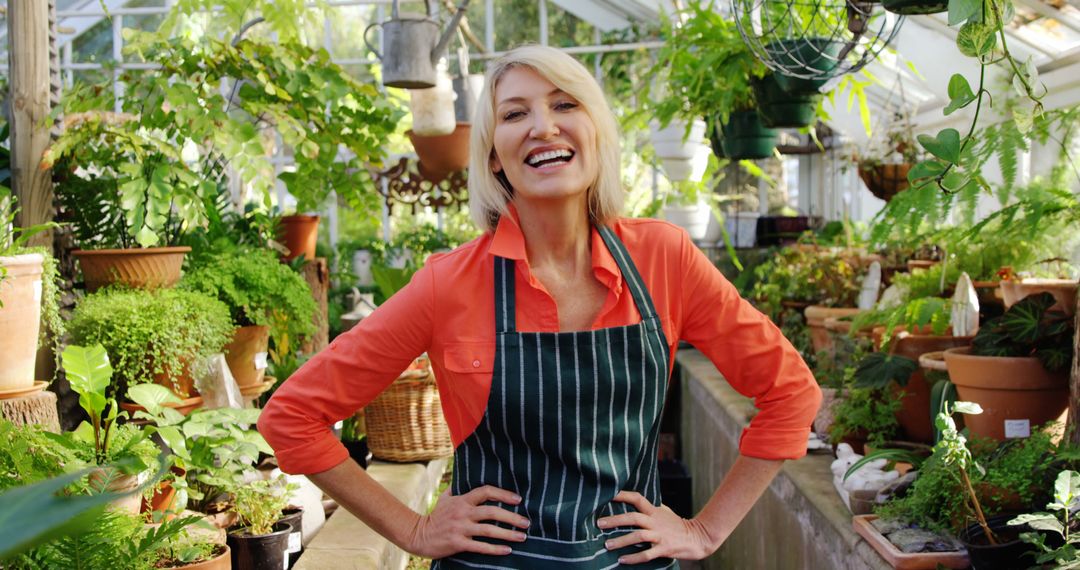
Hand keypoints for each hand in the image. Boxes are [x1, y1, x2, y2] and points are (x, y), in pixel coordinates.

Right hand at [405, 485, 529, 558]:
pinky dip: (495, 549)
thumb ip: (457, 488)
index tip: (518, 500)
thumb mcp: (445, 498)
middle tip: (526, 522)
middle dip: (512, 517)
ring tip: (522, 537)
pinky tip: (507, 550)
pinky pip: (480, 547)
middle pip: (492, 512)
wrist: (418, 535)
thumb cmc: (435, 516)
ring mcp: (460, 528)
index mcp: (462, 500)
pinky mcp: (458, 543)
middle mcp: (463, 512)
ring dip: (508, 534)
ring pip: (489, 530)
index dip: (503, 494)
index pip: (486, 492)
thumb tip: (466, 476)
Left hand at [596, 491, 717, 563]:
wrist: (697, 538)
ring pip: (638, 536)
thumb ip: (649, 507)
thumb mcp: (663, 512)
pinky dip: (633, 558)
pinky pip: (646, 554)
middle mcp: (655, 522)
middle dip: (615, 520)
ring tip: (607, 545)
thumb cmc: (676, 525)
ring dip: (621, 541)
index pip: (637, 498)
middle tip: (599, 523)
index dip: (623, 495)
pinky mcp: (664, 549)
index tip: (608, 494)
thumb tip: (632, 501)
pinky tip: (621, 560)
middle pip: (633, 518)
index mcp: (654, 511)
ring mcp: (659, 536)